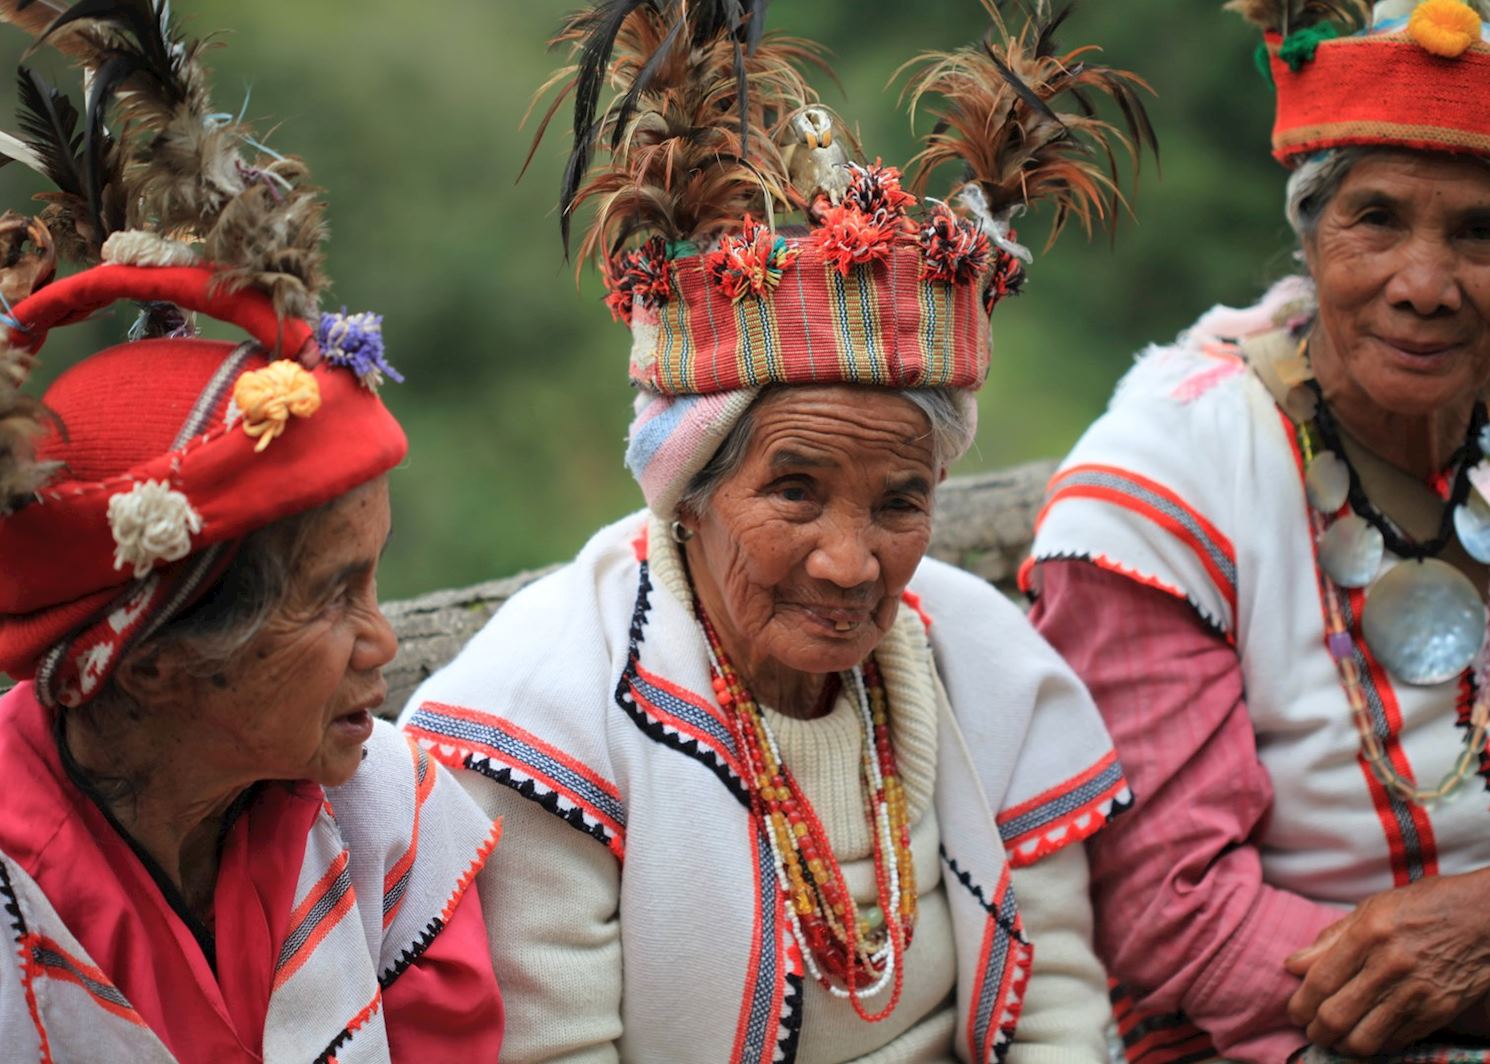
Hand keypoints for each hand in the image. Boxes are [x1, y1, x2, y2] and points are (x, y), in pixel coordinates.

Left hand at [1284, 869, 1489, 1056]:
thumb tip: (1294, 965)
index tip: (1293, 1012)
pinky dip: (1376, 1044)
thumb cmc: (1425, 906)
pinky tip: (1368, 1035)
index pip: (1320, 981)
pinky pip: (1396, 1041)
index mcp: (1368, 934)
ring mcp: (1416, 993)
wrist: (1484, 917)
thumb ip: (1330, 939)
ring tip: (1335, 1039)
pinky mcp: (1438, 1012)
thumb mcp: (1372, 908)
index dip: (1300, 1003)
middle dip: (1315, 1030)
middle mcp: (1390, 966)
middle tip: (1311, 1030)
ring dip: (1342, 1045)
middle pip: (1336, 1016)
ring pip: (1364, 1038)